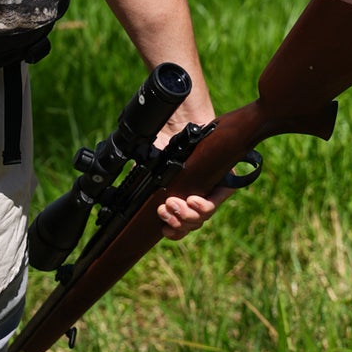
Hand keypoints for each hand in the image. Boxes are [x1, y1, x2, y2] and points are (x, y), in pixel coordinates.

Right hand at [153, 109, 227, 240]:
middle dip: (177, 223)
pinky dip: (202, 205)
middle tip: (164, 210)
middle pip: (192, 224)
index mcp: (181, 198)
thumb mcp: (150, 167)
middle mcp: (197, 196)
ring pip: (203, 216)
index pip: (181, 226)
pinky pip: (216, 201)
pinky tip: (192, 200)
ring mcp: (212, 189)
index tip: (163, 230)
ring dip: (186, 215)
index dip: (174, 232)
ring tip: (172, 204)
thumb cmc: (165, 141)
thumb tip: (127, 201)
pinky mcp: (225, 180)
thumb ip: (143, 185)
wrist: (179, 118)